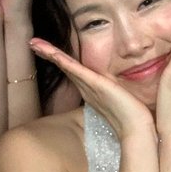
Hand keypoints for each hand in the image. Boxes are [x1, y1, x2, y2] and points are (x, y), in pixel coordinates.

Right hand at [29, 38, 154, 140]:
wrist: (136, 129)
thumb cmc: (134, 115)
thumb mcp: (126, 96)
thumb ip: (123, 88)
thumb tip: (131, 79)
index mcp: (94, 90)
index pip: (75, 71)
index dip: (62, 60)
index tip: (49, 50)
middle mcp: (87, 88)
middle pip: (65, 67)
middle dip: (50, 54)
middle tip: (34, 43)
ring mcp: (89, 87)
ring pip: (66, 66)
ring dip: (50, 53)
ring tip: (34, 43)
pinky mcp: (94, 85)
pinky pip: (74, 69)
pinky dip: (61, 59)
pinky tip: (51, 52)